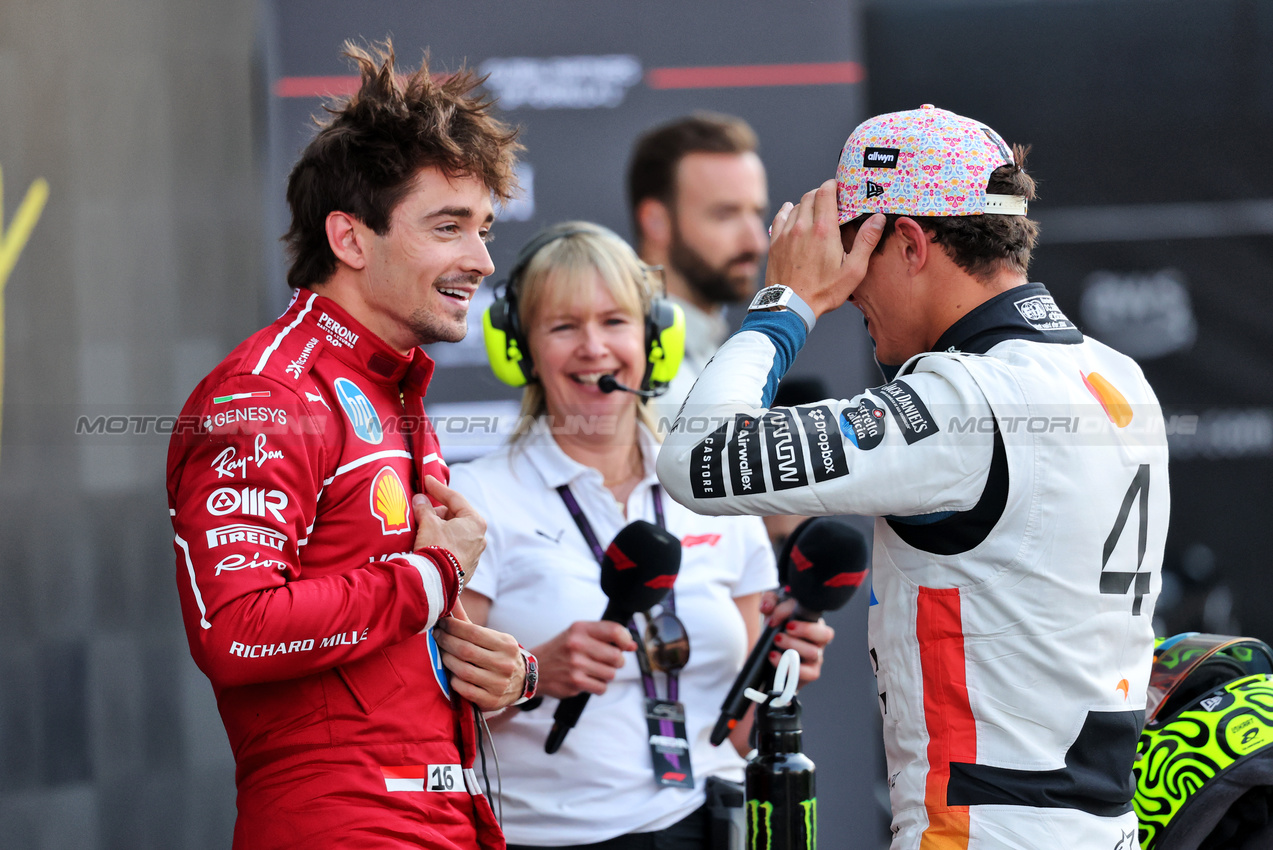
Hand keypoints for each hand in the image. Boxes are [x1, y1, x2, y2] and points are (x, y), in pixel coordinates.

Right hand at [413, 476, 485, 575]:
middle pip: (455, 517)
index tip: (427, 481)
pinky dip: (441, 542)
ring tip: (422, 527)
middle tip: (421, 509)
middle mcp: (479, 538)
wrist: (435, 582)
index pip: (455, 499)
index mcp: (475, 522)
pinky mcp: (465, 568)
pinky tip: (427, 543)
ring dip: (438, 528)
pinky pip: (452, 548)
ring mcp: (474, 555)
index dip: (438, 488)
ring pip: (454, 533)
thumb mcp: (428, 523)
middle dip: (437, 512)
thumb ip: (424, 508)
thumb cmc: (436, 548)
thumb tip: (420, 499)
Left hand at [434, 612, 524, 710]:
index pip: (473, 632)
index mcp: (505, 644)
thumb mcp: (491, 638)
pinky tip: (452, 674)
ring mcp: (498, 684)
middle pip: (466, 650)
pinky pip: (465, 690)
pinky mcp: (491, 700)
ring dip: (447, 661)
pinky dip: (454, 681)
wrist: (521, 682)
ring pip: (463, 670)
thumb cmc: (499, 655)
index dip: (453, 627)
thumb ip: (468, 622)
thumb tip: (451, 599)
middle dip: (446, 641)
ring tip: (442, 654)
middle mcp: (504, 664)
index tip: (441, 623)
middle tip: (437, 636)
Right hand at [531, 621, 636, 698]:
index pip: (614, 631)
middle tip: (606, 661)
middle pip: (617, 657)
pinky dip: (598, 686)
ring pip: (611, 674)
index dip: (625, 639)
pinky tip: (587, 680)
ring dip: (606, 675)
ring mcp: (576, 665)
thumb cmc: (559, 651)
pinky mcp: (575, 683)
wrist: (533, 670)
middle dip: (616, 661)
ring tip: (593, 671)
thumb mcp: (578, 635)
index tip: (625, 645)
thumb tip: (632, 646)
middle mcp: (577, 645)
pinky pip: (601, 688)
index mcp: (580, 629)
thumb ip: (605, 637)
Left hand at [761, 592, 834, 686]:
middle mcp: (818, 639)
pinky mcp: (810, 673)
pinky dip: (791, 667)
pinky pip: (809, 673)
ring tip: (776, 642)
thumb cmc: (777, 627)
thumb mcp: (772, 610)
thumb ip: (769, 602)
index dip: (803, 619)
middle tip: (783, 631)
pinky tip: (775, 658)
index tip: (785, 622)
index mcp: (813, 622)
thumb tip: (767, 607)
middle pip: (826, 635)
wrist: (771, 652)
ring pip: (813, 652)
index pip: (818, 618)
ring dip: (792, 647)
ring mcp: (816, 657)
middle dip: (804, 631)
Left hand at [767, 180, 884, 317]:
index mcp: (824, 230)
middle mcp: (803, 226)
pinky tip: (792, 214)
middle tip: (830, 200)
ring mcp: (786, 234)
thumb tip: (878, 219)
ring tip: (815, 211)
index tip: (838, 187)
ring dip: (806, 204)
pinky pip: (780, 217)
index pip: (825, 192)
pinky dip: (788, 211)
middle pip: (810, 196)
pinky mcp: (775, 242)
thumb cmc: (823, 291)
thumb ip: (866, 242)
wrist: (790, 306)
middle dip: (821, 193)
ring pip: (796, 206)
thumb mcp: (853, 270)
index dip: (832, 185)